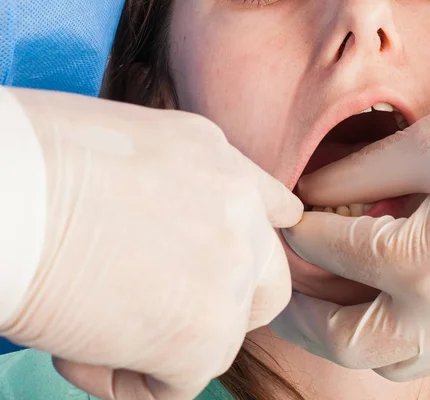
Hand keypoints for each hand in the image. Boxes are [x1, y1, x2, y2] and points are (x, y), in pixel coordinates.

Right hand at [0, 88, 302, 398]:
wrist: (2, 193)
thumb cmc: (31, 164)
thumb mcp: (127, 148)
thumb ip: (176, 190)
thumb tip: (169, 237)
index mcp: (219, 162)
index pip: (275, 212)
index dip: (248, 248)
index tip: (219, 267)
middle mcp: (239, 213)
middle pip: (268, 286)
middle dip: (222, 311)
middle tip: (160, 312)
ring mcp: (230, 272)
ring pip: (220, 338)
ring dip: (159, 346)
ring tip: (85, 324)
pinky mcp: (205, 334)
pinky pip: (179, 383)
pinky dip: (127, 380)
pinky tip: (76, 347)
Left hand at [272, 78, 429, 380]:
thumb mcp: (429, 145)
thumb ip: (355, 174)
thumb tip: (306, 194)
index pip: (334, 253)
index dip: (298, 230)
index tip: (284, 214)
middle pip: (346, 342)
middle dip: (302, 311)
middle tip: (280, 277)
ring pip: (385, 361)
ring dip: (341, 329)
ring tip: (321, 288)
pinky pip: (422, 349)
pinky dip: (384, 329)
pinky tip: (373, 292)